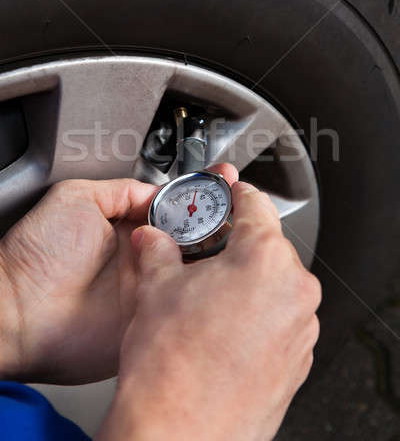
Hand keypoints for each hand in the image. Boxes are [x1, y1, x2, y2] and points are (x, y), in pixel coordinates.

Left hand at [0, 164, 237, 383]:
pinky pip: (187, 305)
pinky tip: (221, 272)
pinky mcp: (153, 319)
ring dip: (221, 253)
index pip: (177, 208)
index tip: (222, 180)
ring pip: (199, 270)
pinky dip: (206, 292)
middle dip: (222, 219)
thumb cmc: (37, 255)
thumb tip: (157, 191)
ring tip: (240, 231)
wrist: (18, 312)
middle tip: (242, 205)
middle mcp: (147, 258)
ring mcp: (153, 289)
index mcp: (132, 229)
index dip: (202, 194)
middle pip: (197, 237)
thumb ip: (121, 190)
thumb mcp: (77, 198)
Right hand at [98, 182, 320, 440]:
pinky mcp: (298, 360)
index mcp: (265, 259)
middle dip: (235, 245)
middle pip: (267, 247)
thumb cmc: (172, 365)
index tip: (228, 192)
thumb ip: (158, 249)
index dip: (234, 193)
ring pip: (275, 286)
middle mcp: (295, 291)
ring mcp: (302, 329)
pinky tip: (224, 332)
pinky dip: (258, 316)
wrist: (178, 432)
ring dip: (247, 284)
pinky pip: (281, 321)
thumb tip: (152, 238)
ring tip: (209, 302)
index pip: (255, 204)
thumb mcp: (157, 287)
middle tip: (204, 254)